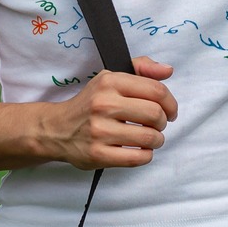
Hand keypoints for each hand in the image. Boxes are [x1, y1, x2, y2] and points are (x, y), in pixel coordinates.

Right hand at [39, 57, 177, 167]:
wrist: (56, 129)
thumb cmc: (91, 104)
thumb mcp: (111, 78)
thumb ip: (141, 69)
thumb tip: (168, 70)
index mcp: (110, 82)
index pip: (156, 90)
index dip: (171, 103)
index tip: (170, 111)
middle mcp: (104, 104)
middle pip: (155, 114)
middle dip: (163, 122)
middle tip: (158, 125)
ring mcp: (100, 131)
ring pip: (149, 138)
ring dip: (157, 140)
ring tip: (150, 138)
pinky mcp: (98, 154)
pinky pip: (137, 158)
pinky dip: (146, 155)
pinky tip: (140, 150)